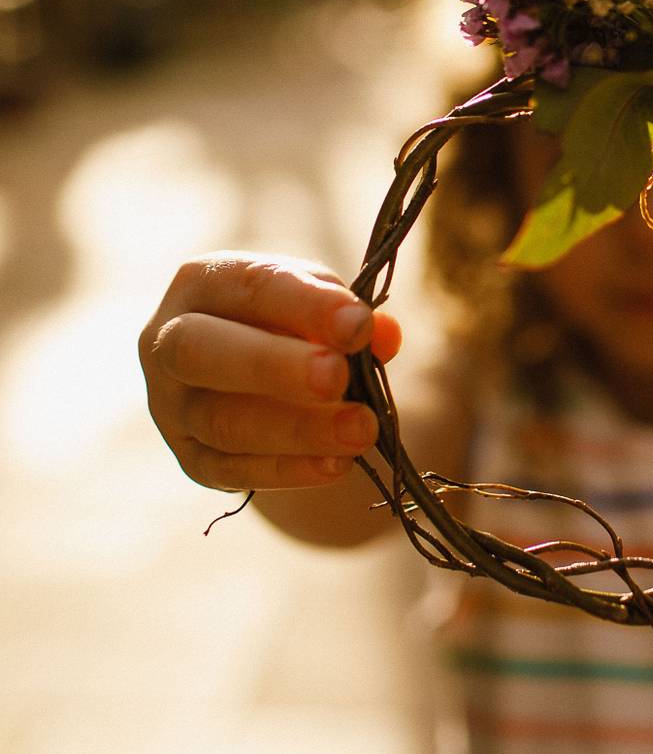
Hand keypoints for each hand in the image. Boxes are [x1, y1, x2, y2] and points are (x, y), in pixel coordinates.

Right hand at [139, 252, 401, 491]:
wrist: (254, 373)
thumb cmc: (289, 323)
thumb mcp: (316, 304)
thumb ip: (347, 315)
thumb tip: (384, 335)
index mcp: (201, 283)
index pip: (248, 286)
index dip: (304, 306)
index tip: (359, 325)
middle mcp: (167, 342)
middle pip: (201, 351)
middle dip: (273, 365)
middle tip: (337, 377)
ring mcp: (171, 406)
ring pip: (220, 421)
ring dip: (296, 429)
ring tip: (359, 430)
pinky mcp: (190, 458)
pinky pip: (232, 470)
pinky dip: (289, 469)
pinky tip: (337, 464)